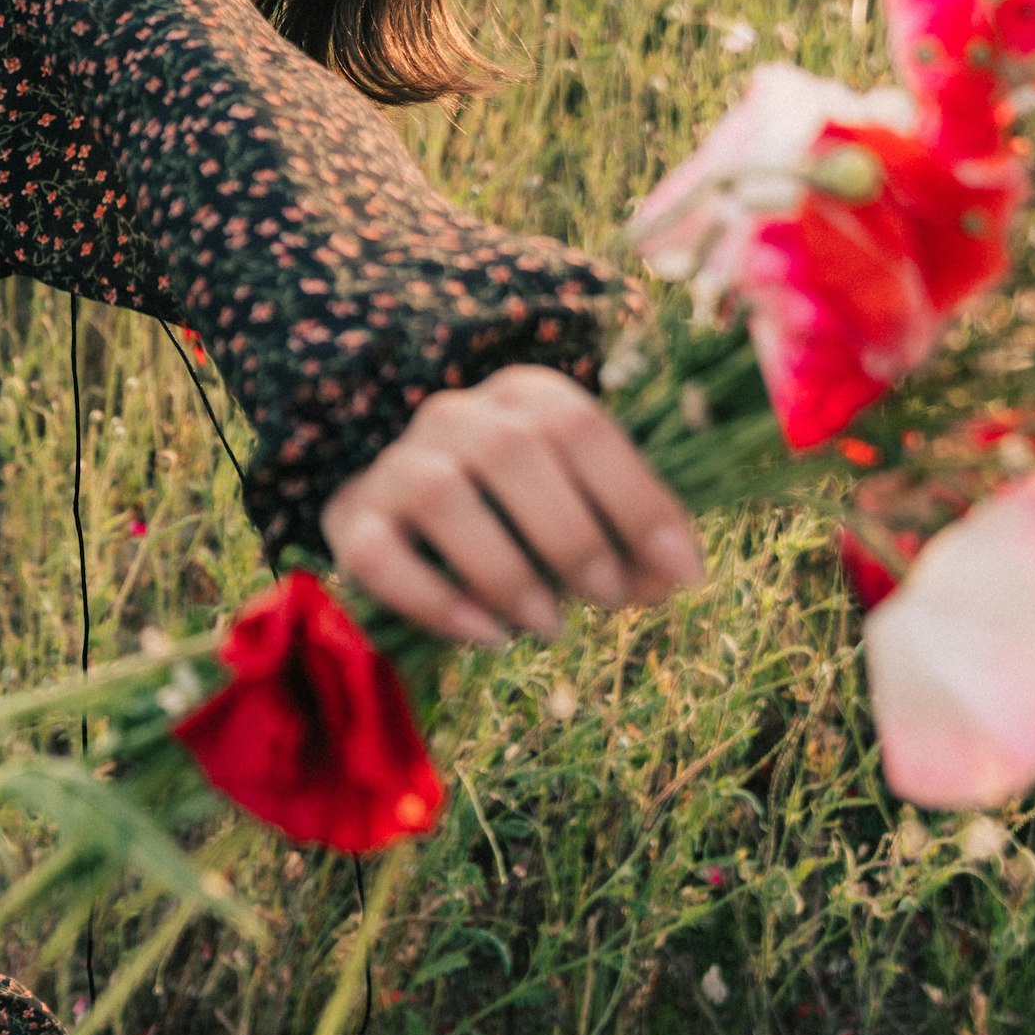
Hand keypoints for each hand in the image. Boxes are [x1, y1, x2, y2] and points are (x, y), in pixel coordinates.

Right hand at [319, 364, 706, 646]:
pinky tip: (487, 636)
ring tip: (551, 626)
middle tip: (610, 600)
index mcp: (520, 397)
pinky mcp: (351, 522)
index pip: (581, 425)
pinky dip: (438, 600)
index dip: (637, 499)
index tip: (683, 575)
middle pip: (513, 450)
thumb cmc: (515, 519)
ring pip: (443, 494)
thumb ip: (630, 538)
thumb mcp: (580, 514)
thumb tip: (678, 578)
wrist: (404, 524)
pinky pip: (382, 556)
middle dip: (574, 535)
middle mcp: (453, 414)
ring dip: (507, 569)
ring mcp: (395, 464)